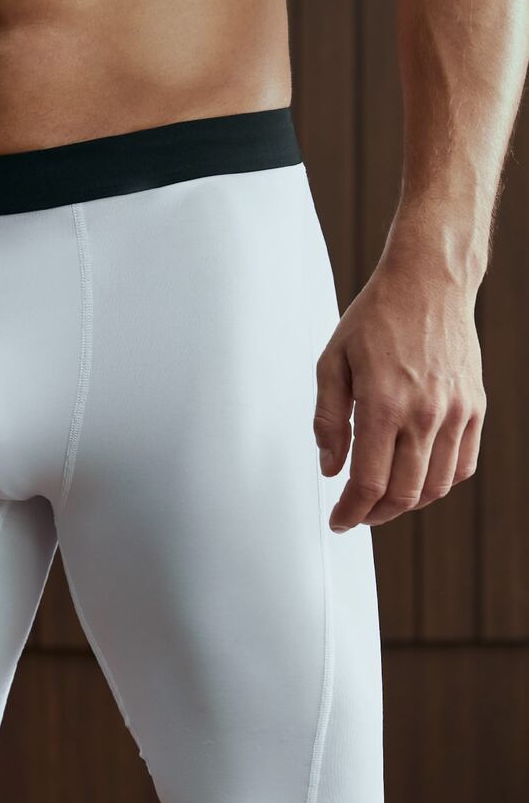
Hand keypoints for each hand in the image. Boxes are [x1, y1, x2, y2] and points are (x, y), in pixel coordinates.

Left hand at [313, 253, 485, 531]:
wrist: (428, 282)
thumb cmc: (375, 317)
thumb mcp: (332, 362)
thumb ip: (328, 420)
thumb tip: (331, 468)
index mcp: (383, 404)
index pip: (369, 482)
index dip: (351, 511)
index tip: (339, 520)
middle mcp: (424, 414)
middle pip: (403, 494)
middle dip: (375, 515)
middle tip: (357, 515)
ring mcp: (455, 412)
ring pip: (435, 486)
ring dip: (407, 504)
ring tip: (384, 501)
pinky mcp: (474, 407)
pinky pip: (462, 465)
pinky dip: (439, 483)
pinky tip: (417, 479)